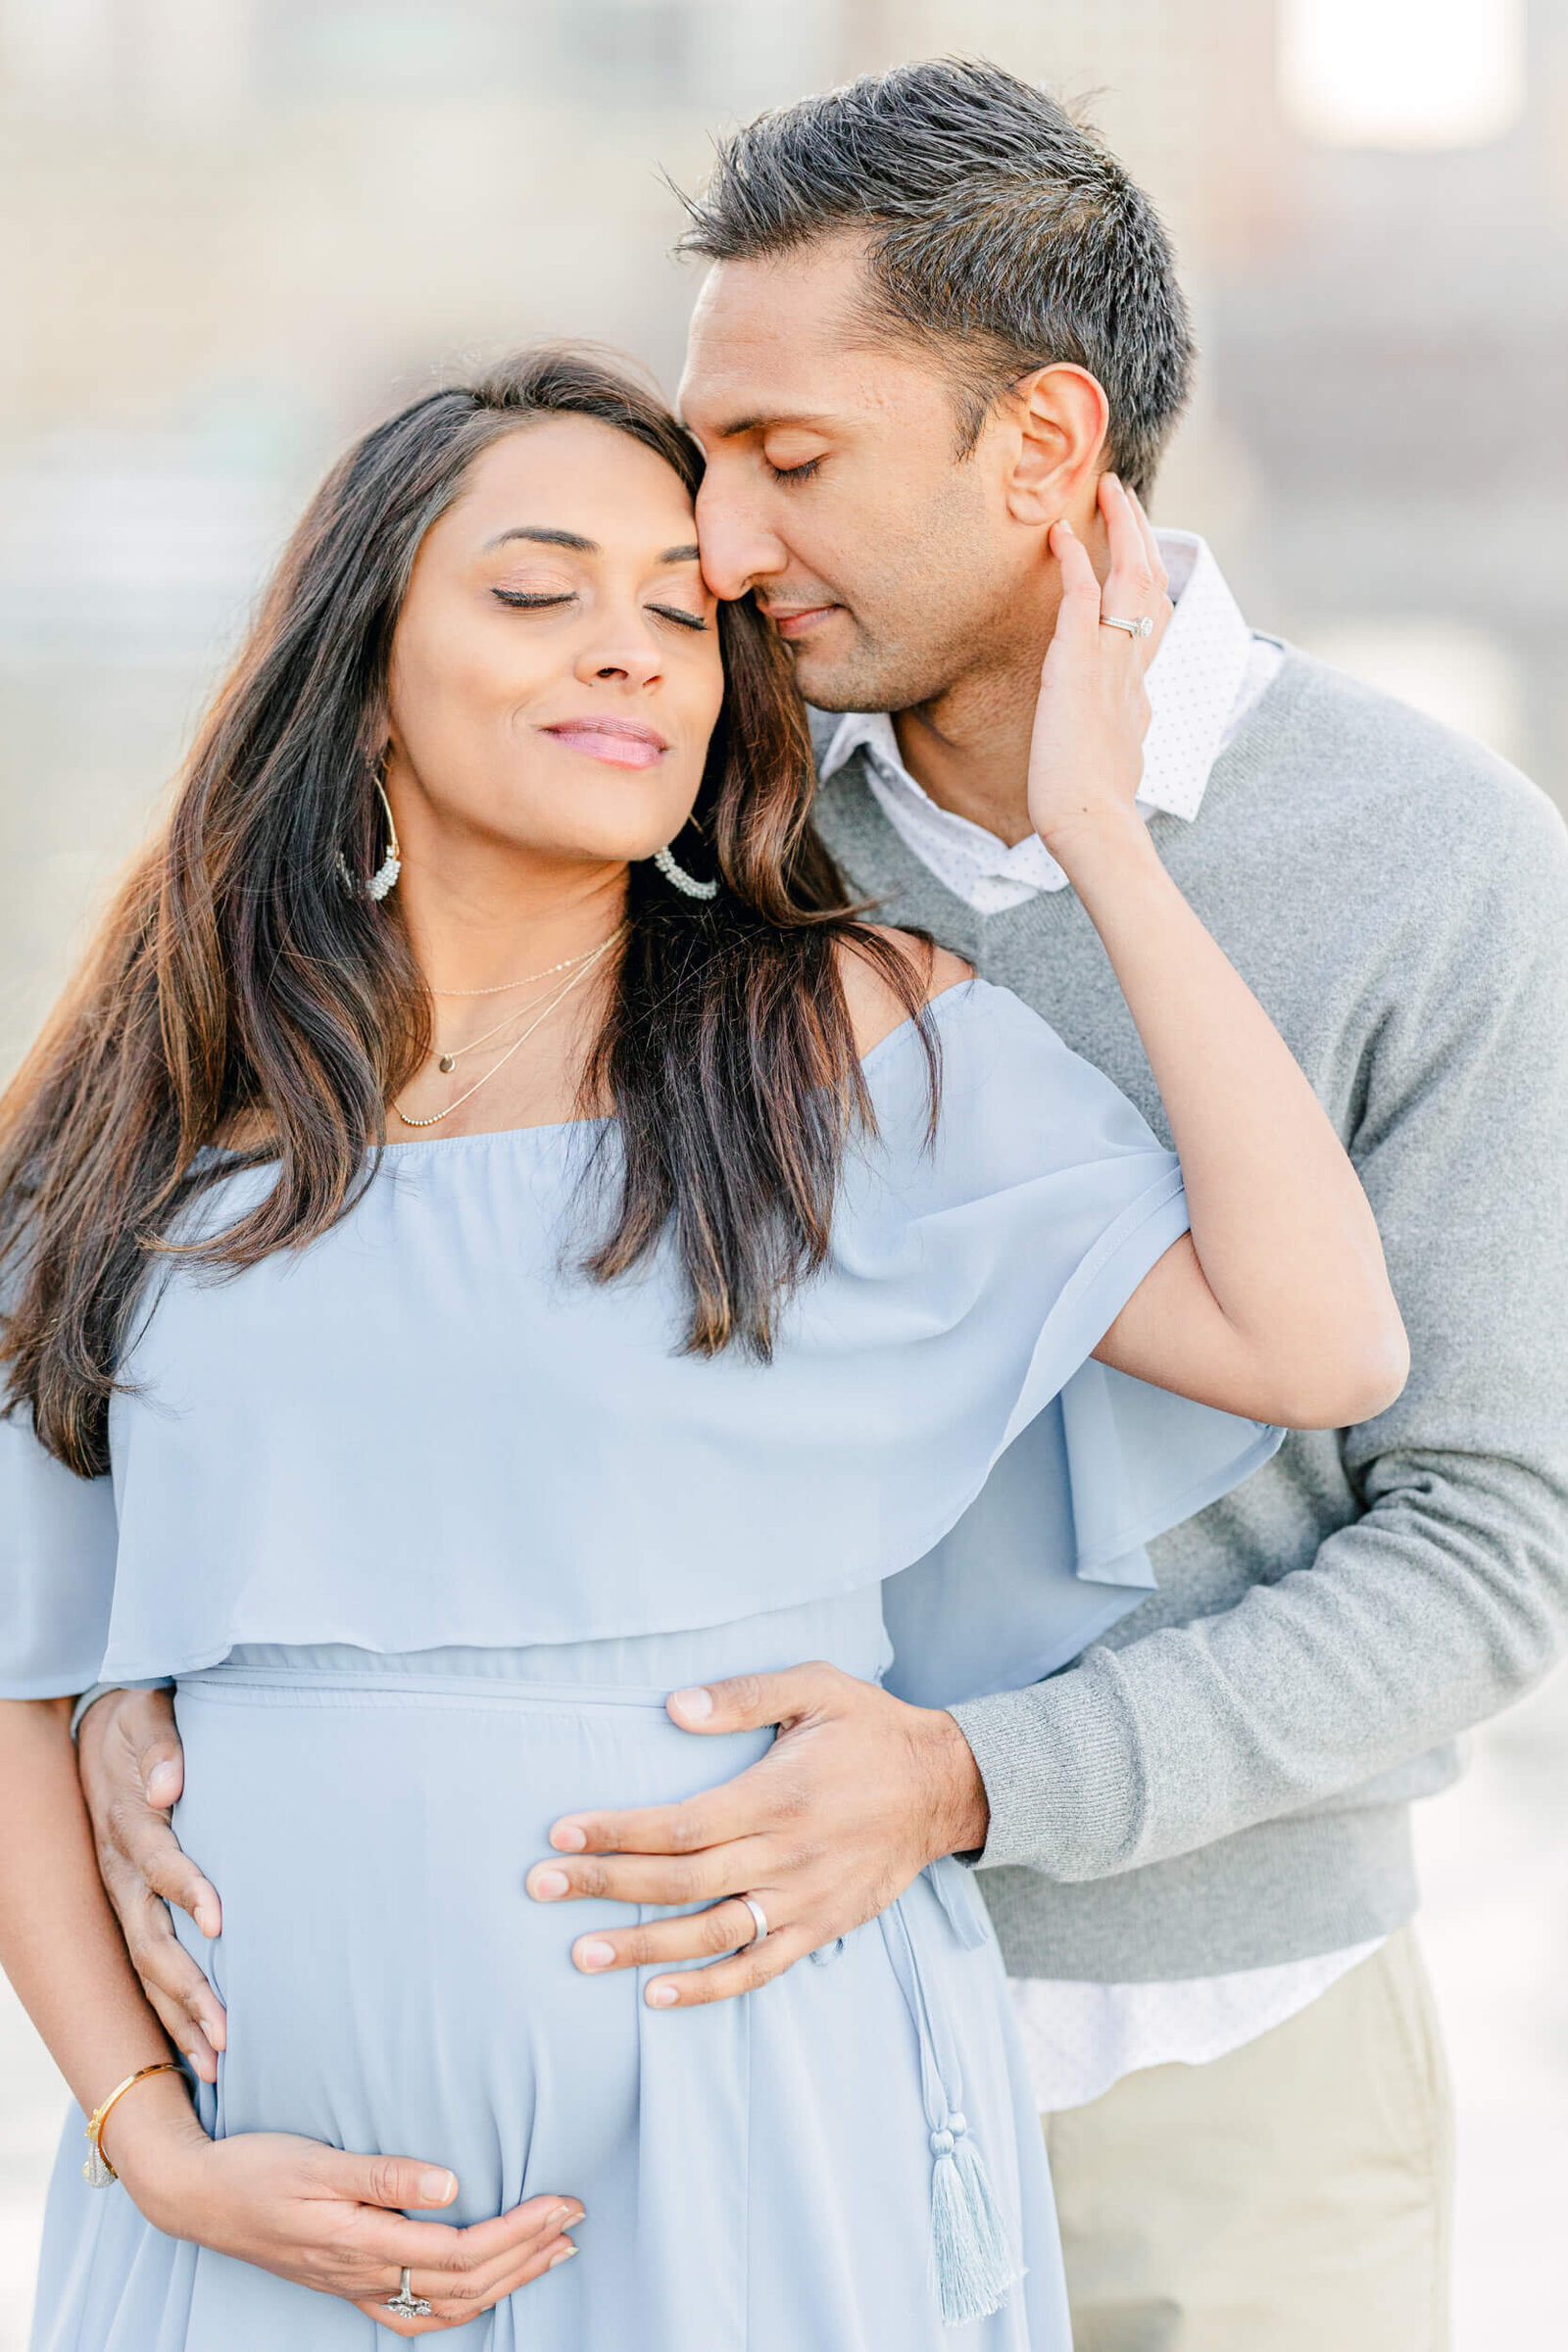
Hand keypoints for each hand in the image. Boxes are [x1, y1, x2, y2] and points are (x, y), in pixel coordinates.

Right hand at [77, 1687, 226, 2080]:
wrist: (99, 1736)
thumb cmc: (138, 1723)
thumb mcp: (147, 1715)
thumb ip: (162, 1744)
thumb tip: (170, 1782)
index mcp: (128, 1823)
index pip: (159, 1863)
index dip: (187, 1891)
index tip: (219, 1922)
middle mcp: (120, 1872)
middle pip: (150, 1939)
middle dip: (186, 1989)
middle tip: (226, 2032)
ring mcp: (121, 1898)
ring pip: (146, 1968)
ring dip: (179, 2016)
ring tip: (217, 2061)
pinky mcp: (129, 1912)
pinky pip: (144, 1969)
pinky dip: (167, 2012)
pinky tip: (195, 2050)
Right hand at [108, 2078, 582, 2336]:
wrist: (197, 2196)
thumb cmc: (256, 2167)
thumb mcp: (318, 2160)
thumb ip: (385, 2175)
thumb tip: (453, 2184)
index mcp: (363, 2243)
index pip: (462, 2253)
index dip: (519, 2233)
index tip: (562, 2203)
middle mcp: (364, 2276)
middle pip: (466, 2285)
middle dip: (528, 2255)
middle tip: (575, 2219)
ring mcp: (354, 2287)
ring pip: (447, 2306)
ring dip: (506, 2282)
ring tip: (552, 2252)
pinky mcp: (346, 2283)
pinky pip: (414, 2314)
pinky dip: (461, 2307)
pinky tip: (484, 2289)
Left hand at [526, 1662, 986, 2009]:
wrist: (943, 1786)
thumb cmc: (870, 1728)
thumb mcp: (816, 1687)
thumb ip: (744, 1694)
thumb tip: (673, 1707)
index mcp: (776, 1797)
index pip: (680, 1824)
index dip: (617, 1831)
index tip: (561, 1834)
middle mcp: (785, 1856)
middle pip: (681, 1881)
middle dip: (606, 1885)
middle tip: (540, 1889)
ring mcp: (803, 1900)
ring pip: (712, 1934)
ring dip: (644, 1947)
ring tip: (583, 1955)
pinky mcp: (821, 1928)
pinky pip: (759, 1968)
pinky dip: (709, 1988)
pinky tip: (658, 1995)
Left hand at [1027, 474, 1170, 862]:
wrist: (1092, 825)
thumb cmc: (1091, 809)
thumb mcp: (1110, 763)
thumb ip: (1116, 735)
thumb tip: (1121, 733)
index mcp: (1139, 691)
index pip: (1152, 619)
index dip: (1147, 577)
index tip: (1137, 551)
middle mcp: (1133, 668)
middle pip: (1152, 584)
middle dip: (1142, 535)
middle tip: (1126, 498)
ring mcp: (1110, 663)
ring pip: (1130, 577)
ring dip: (1122, 528)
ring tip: (1108, 491)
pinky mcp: (1079, 665)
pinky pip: (1081, 598)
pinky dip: (1074, 561)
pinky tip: (1059, 534)